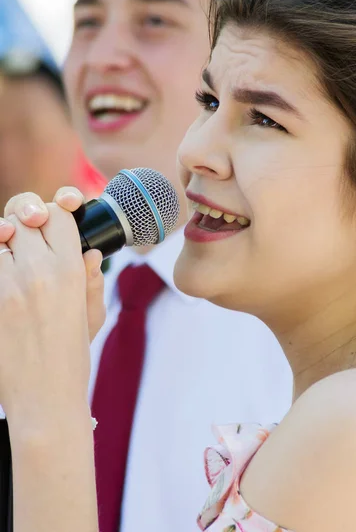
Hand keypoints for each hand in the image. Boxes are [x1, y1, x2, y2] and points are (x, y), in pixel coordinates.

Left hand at [0, 198, 94, 425]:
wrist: (43, 398)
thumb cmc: (72, 360)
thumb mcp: (92, 317)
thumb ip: (91, 279)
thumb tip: (90, 253)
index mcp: (71, 271)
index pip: (58, 213)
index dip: (56, 212)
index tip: (53, 224)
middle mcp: (38, 271)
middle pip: (24, 217)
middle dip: (27, 221)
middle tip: (30, 237)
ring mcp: (8, 285)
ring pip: (0, 237)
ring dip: (6, 243)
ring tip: (14, 261)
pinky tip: (6, 280)